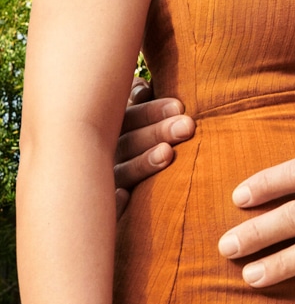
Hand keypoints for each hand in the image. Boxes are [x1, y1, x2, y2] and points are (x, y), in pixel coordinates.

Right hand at [114, 80, 194, 216]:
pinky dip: (114, 202)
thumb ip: (139, 102)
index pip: (131, 117)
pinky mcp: (107, 214)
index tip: (179, 106)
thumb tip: (143, 89)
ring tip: (167, 154)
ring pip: (121, 172)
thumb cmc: (141, 144)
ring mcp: (102, 185)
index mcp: (113, 131)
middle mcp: (104, 157)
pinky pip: (108, 210)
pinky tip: (124, 196)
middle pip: (128, 142)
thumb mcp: (138, 123)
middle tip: (187, 126)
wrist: (97, 203)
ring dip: (143, 162)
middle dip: (157, 131)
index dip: (152, 111)